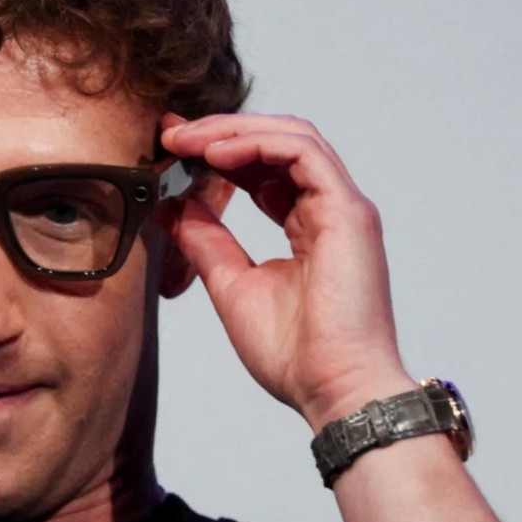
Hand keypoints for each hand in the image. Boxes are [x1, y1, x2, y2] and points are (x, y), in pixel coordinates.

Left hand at [158, 112, 416, 431]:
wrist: (332, 390)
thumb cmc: (295, 355)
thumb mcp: (231, 284)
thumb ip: (206, 241)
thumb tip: (173, 206)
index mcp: (307, 226)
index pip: (265, 168)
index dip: (219, 151)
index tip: (172, 149)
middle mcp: (328, 210)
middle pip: (278, 143)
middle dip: (222, 131)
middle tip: (172, 135)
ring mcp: (342, 208)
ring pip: (293, 137)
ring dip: (235, 131)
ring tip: (188, 140)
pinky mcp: (348, 212)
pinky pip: (304, 153)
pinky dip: (258, 143)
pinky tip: (216, 153)